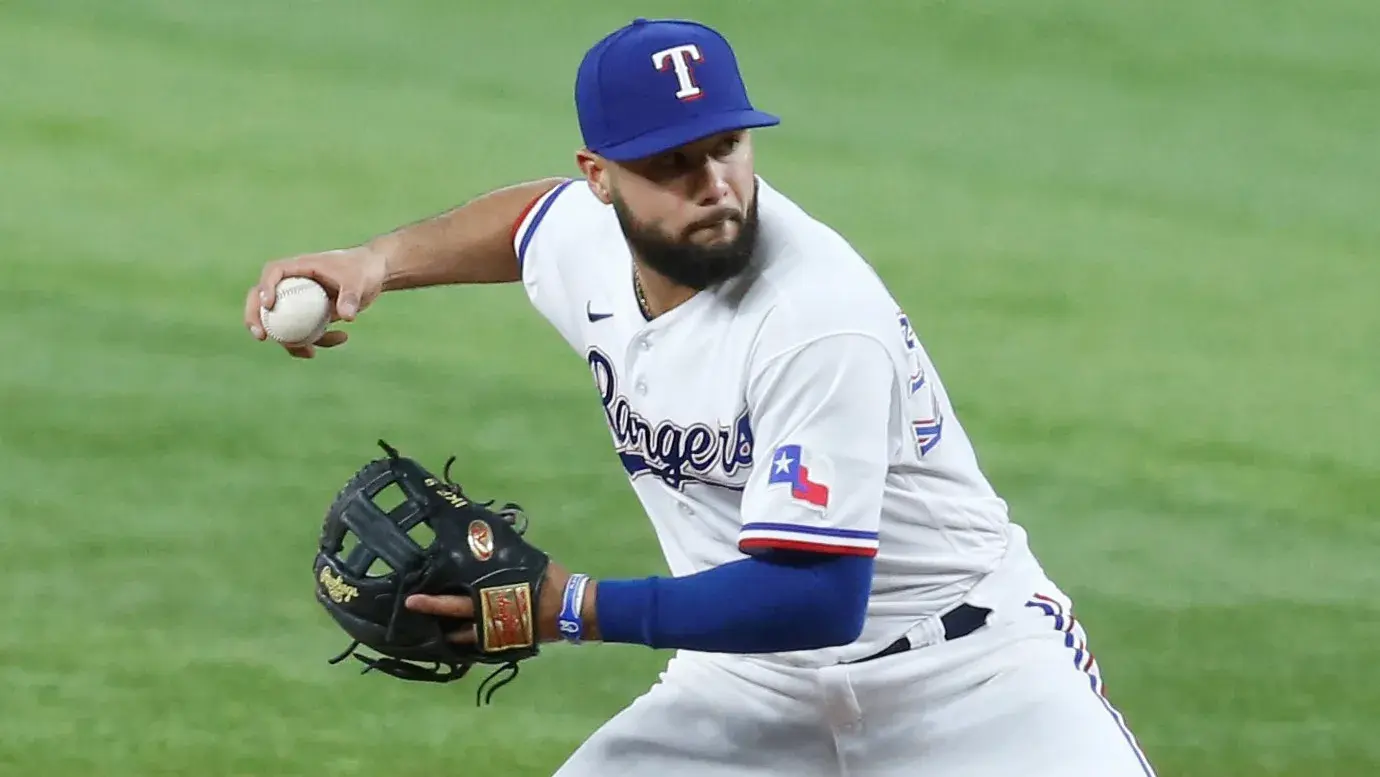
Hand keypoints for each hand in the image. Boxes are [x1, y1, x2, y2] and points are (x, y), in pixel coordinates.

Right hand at [244, 246, 387, 357]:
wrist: (373, 273)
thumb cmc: (363, 269)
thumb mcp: (359, 281)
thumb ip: (351, 297)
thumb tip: (347, 316)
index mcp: (299, 267)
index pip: (273, 272)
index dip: (265, 287)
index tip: (268, 305)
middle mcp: (294, 282)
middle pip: (262, 297)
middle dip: (255, 317)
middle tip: (261, 336)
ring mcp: (299, 299)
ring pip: (281, 321)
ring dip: (290, 341)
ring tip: (310, 353)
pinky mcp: (309, 313)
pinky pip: (303, 331)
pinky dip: (315, 341)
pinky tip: (341, 339)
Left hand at [405, 561, 598, 644]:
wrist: (571, 608)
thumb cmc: (547, 580)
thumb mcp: (523, 560)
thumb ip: (502, 556)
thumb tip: (485, 537)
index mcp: (488, 598)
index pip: (453, 601)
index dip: (431, 600)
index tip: (411, 599)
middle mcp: (487, 619)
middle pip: (453, 620)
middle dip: (432, 615)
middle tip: (412, 611)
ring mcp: (496, 635)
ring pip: (464, 639)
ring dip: (448, 634)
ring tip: (433, 630)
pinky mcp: (507, 643)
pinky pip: (482, 645)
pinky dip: (469, 642)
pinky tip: (461, 639)